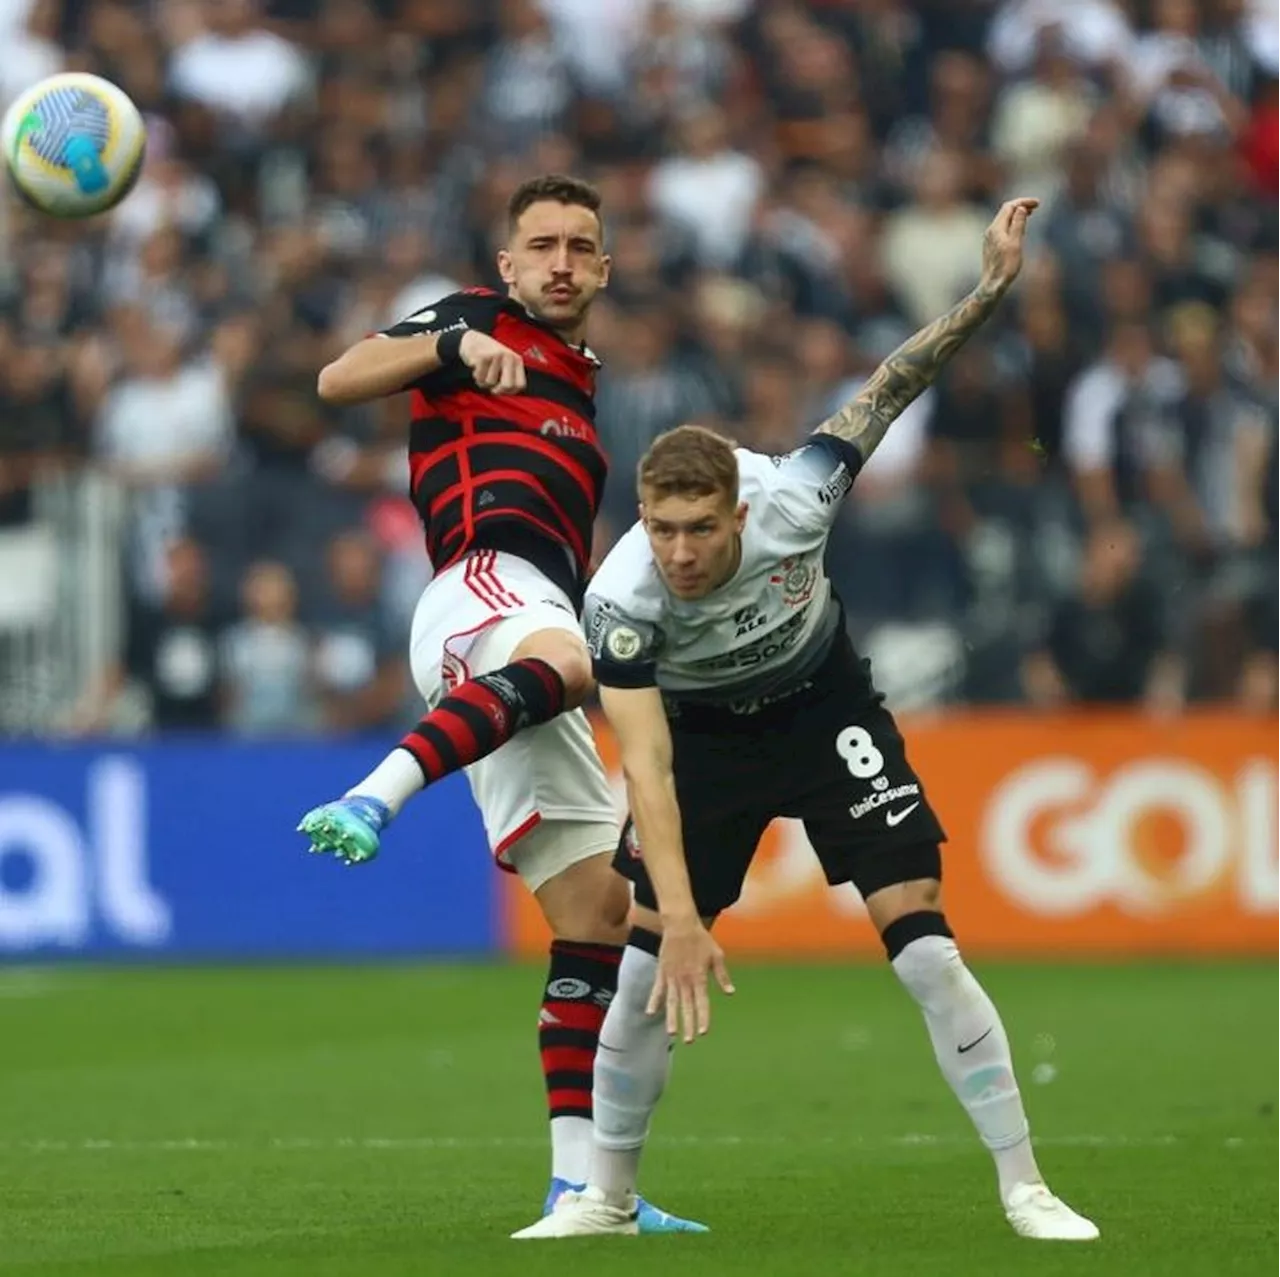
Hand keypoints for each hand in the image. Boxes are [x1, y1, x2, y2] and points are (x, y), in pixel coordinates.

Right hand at [459, 330, 526, 394]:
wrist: (473, 338)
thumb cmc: (490, 355)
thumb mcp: (505, 363)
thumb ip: (510, 376)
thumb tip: (509, 392)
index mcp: (517, 360)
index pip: (520, 385)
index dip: (510, 392)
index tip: (502, 390)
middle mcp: (509, 357)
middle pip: (507, 386)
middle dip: (497, 390)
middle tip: (491, 387)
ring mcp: (496, 356)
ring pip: (490, 382)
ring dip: (483, 381)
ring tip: (482, 371)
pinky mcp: (483, 356)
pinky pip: (479, 377)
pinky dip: (475, 375)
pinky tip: (476, 367)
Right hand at [647, 917, 734, 1043]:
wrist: (681, 924)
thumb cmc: (701, 939)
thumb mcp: (717, 955)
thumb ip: (722, 976)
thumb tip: (730, 993)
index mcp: (699, 977)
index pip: (702, 1002)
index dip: (703, 1018)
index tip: (704, 1032)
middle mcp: (685, 979)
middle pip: (686, 1006)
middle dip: (688, 1024)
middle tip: (689, 1041)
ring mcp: (672, 976)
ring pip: (671, 1001)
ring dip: (672, 1018)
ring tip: (672, 1033)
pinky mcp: (662, 972)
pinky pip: (657, 989)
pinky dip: (654, 1001)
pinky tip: (651, 1013)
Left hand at [978, 197, 1039, 296]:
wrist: (993, 284)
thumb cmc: (1006, 266)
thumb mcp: (1016, 243)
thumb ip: (1018, 224)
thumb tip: (1021, 208)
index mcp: (996, 228)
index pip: (1009, 207)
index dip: (1023, 202)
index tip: (1038, 203)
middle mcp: (990, 231)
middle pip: (1005, 211)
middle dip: (1020, 206)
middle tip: (1036, 207)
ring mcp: (989, 238)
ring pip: (1003, 220)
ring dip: (1017, 214)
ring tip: (1030, 214)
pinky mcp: (991, 245)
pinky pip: (1002, 228)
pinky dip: (1012, 223)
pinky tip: (1019, 228)